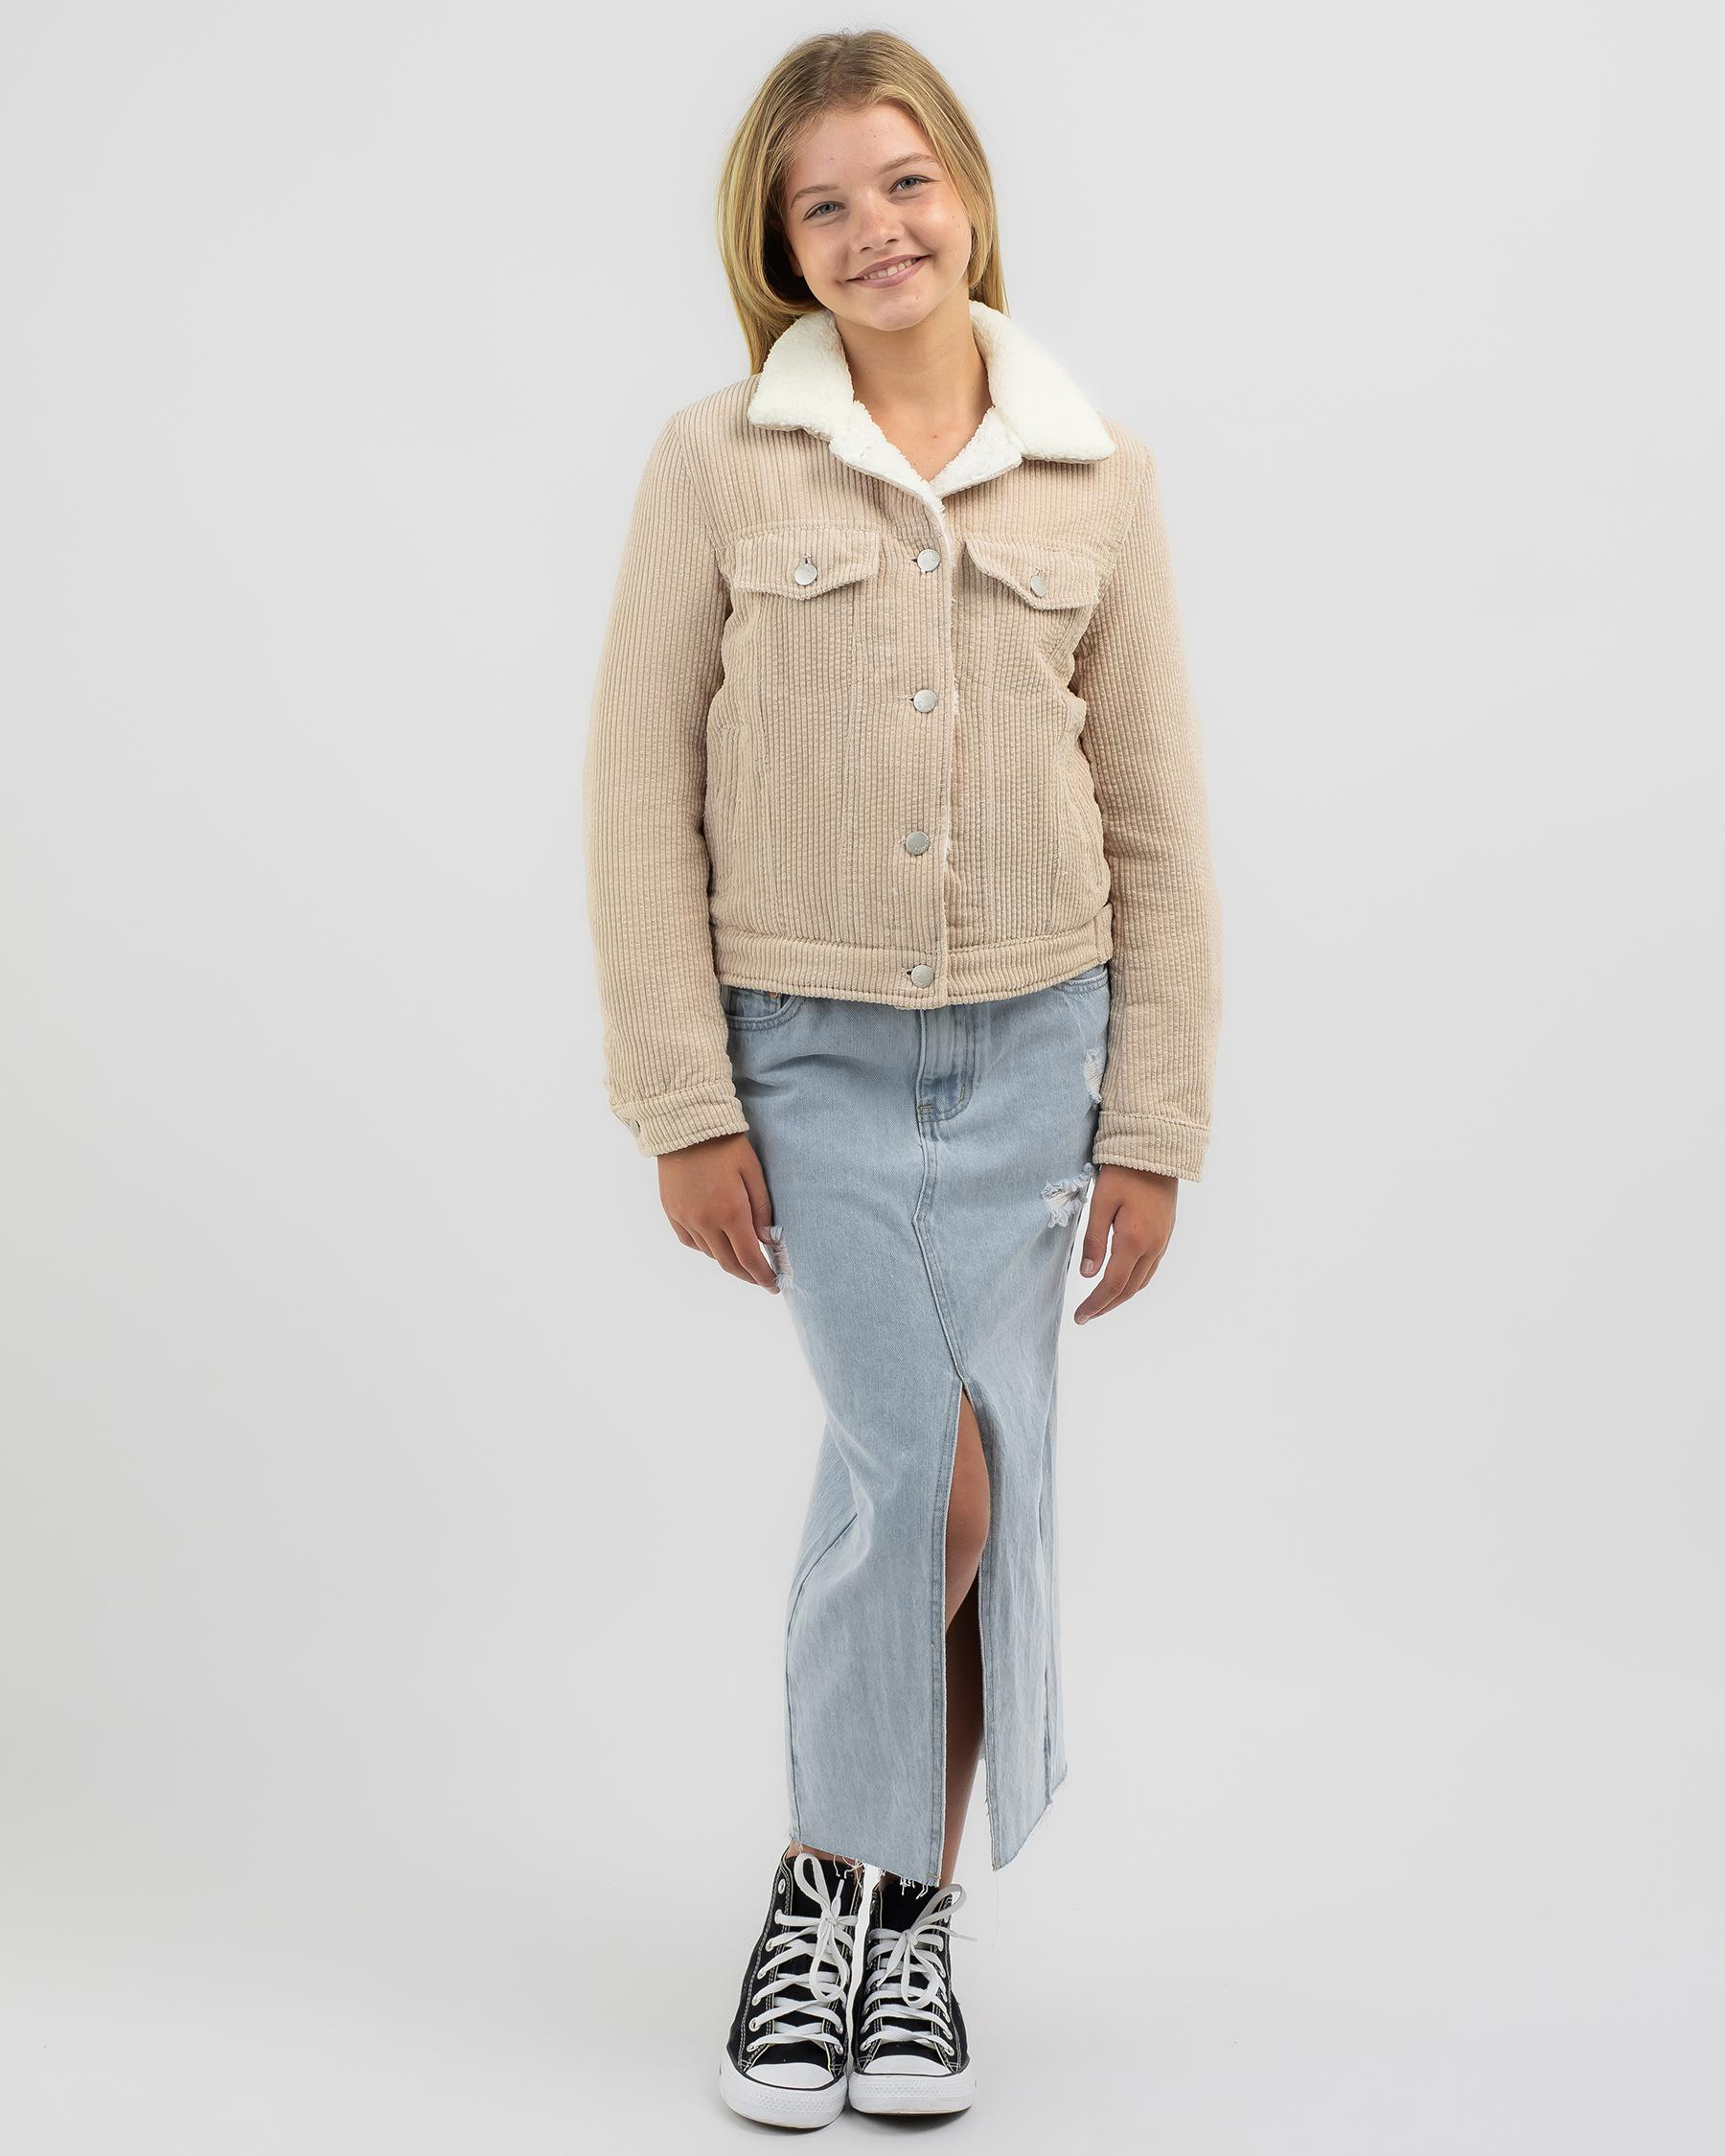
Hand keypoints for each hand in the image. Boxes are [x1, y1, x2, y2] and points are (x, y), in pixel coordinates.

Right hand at [658, 1132, 781, 1292]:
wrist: (684, 1123)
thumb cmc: (725, 1143)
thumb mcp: (753, 1171)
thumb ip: (762, 1208)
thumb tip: (765, 1240)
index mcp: (730, 1211)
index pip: (749, 1258)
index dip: (763, 1277)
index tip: (774, 1285)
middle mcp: (705, 1221)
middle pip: (728, 1263)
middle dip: (748, 1275)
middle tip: (762, 1279)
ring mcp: (685, 1218)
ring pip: (709, 1254)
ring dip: (728, 1261)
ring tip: (743, 1259)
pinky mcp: (671, 1211)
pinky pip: (690, 1241)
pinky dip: (705, 1248)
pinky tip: (716, 1244)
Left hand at [1074, 1164, 1176, 1323]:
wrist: (1158, 1150)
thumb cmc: (1124, 1171)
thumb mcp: (1101, 1202)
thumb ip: (1093, 1240)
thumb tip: (1086, 1274)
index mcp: (1134, 1241)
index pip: (1112, 1285)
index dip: (1095, 1304)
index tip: (1079, 1317)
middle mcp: (1153, 1247)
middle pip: (1129, 1289)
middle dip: (1107, 1305)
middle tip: (1086, 1315)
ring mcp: (1162, 1241)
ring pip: (1142, 1280)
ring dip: (1121, 1295)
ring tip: (1101, 1302)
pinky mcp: (1165, 1234)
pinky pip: (1150, 1268)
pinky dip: (1133, 1281)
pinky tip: (1121, 1279)